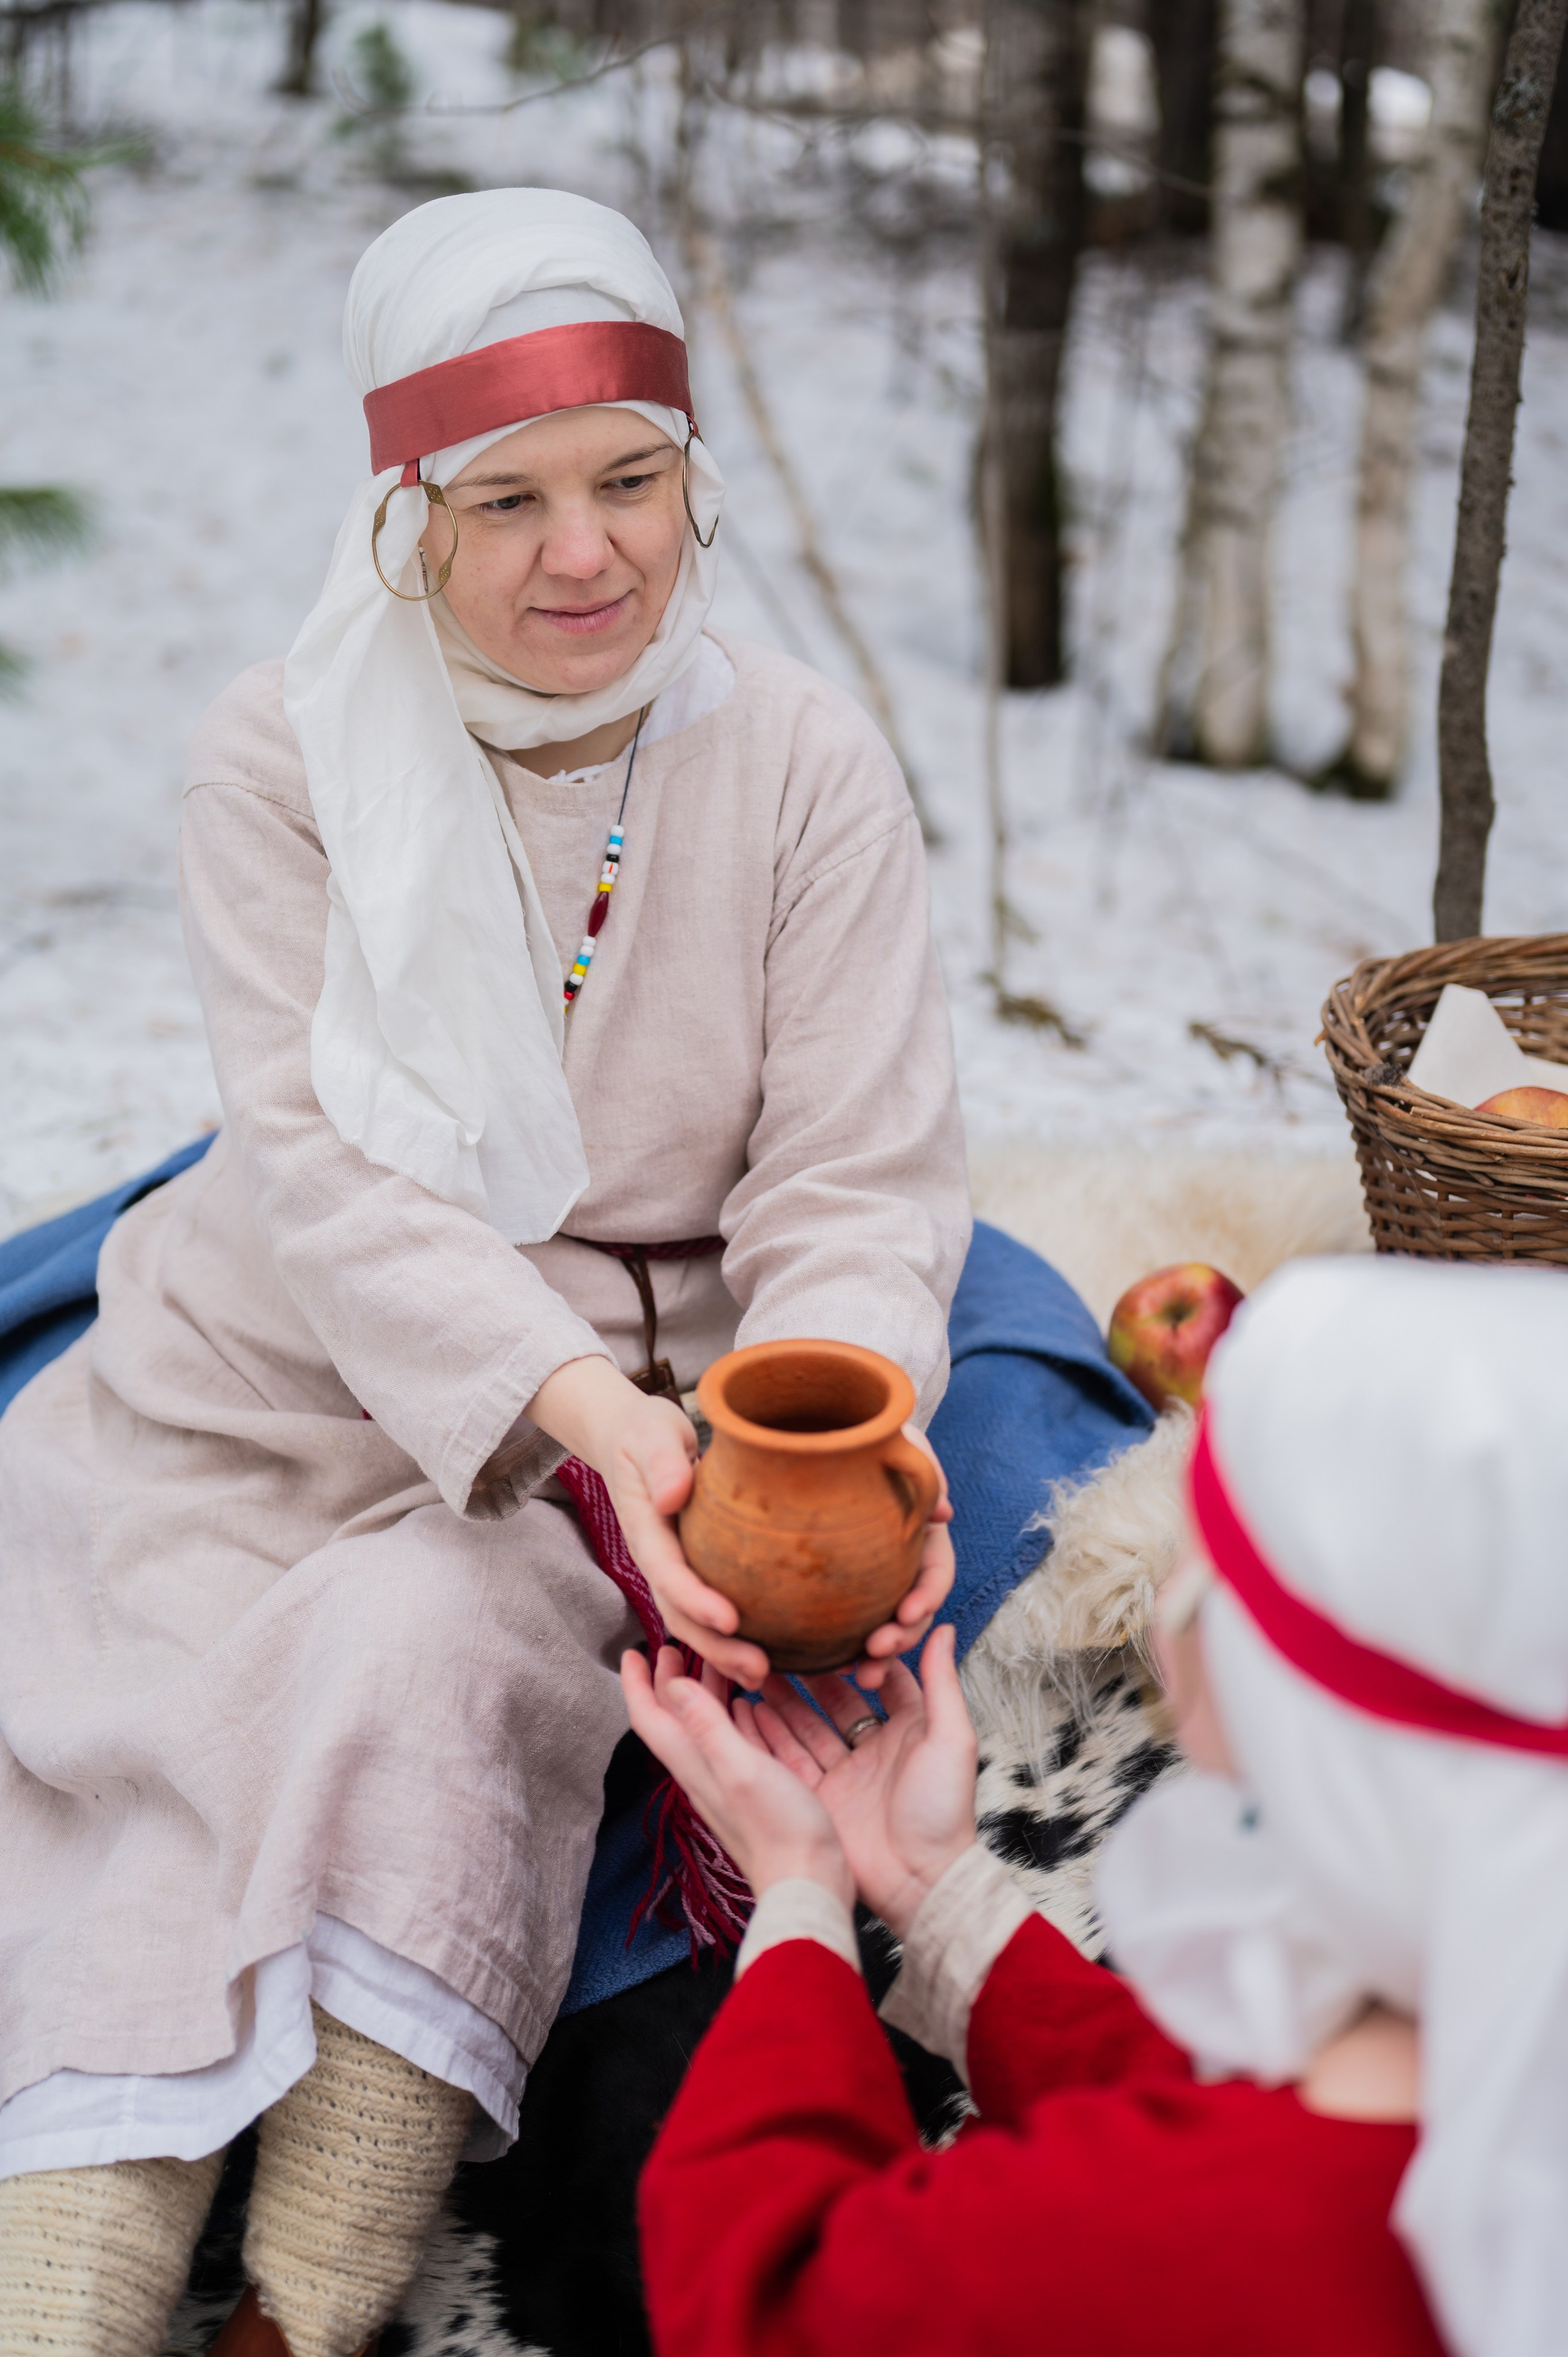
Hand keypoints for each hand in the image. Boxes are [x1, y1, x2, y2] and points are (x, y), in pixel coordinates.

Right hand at [528, 1357, 770, 1684]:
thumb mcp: (650, 1433)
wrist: (631, 1437)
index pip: (669, 1574)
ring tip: (765, 1678)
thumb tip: (672, 1494)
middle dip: (716, 1647)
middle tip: (758, 1669)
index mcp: (646, 1530)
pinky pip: (707, 1608)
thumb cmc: (644, 1432)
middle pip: (681, 1614)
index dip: (697, 1601)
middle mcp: (658, 1559)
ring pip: (693, 1621)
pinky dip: (730, 1637)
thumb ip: (660, 1460)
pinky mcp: (692, 1568)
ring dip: (724, 1653)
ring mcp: (673, 1567)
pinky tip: (767, 1653)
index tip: (731, 1619)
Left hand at [621, 1645, 853, 1904]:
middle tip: (674, 1646)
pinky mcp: (754, 1790)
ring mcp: (729, 1782)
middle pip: (676, 1719)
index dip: (638, 1684)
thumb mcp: (741, 1769)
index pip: (650, 1719)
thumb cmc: (778, 1830)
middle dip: (669, 1681)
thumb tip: (674, 1685)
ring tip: (714, 1661)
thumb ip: (708, 1727)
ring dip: (703, 1692)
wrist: (807, 1884)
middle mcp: (704, 1772)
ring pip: (705, 1727)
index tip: (633, 1651)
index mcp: (694, 1765)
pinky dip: (733, 1715)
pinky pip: (734, 1741)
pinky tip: (750, 1705)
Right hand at [738, 1621, 976, 1940]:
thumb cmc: (943, 1811)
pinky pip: (790, 1760)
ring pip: (806, 1727)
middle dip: (809, 1674)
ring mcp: (843, 1775)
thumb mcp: (951, 1739)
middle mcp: (873, 1749)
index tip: (834, 1625)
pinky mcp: (820, 1799)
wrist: (920, 1882)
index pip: (881, 1680)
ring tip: (755, 1667)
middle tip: (781, 1641)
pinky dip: (769, 1737)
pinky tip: (747, 1710)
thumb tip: (941, 1626)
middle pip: (835, 1701)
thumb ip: (942, 1683)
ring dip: (783, 1700)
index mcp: (908, 1731)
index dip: (859, 1654)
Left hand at [848, 1423, 955, 1690]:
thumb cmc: (862, 1434)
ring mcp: (872, 1582)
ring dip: (877, 1656)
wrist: (817, 1434)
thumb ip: (923, 1468)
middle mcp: (901, 1564)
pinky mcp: (839, 1591)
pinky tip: (824, 1666)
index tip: (908, 1612)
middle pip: (913, 1611)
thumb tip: (944, 1514)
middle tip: (878, 1651)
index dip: (928, 1596)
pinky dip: (842, 1649)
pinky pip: (846, 1627)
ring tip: (858, 1675)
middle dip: (903, 1637)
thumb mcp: (898, 1439)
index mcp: (921, 1535)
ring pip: (883, 1627)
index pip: (937, 1572)